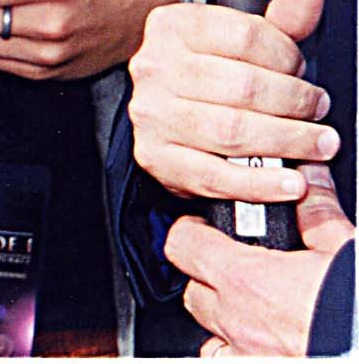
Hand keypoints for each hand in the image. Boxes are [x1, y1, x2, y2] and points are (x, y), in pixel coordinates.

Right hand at [127, 0, 336, 201]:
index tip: (303, 70)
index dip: (287, 56)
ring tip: (318, 144)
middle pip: (243, 86)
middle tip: (319, 111)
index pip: (245, 36)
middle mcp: (153, 66)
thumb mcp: (244, 37)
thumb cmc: (214, 69)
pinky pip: (215, 175)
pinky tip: (290, 182)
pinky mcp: (155, 156)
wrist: (167, 105)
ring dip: (288, 142)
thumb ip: (282, 17)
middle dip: (296, 103)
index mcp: (172, 26)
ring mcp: (151, 114)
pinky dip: (261, 184)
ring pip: (232, 131)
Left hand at [168, 162, 353, 355]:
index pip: (183, 243)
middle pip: (192, 288)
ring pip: (207, 327)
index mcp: (245, 279)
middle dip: (207, 274)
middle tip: (234, 264)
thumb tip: (308, 178)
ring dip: (220, 313)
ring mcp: (245, 351)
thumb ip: (316, 211)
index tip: (203, 226)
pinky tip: (255, 341)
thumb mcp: (341, 248)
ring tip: (250, 303)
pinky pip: (224, 358)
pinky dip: (232, 348)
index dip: (190, 231)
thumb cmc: (356, 308)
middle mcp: (236, 319)